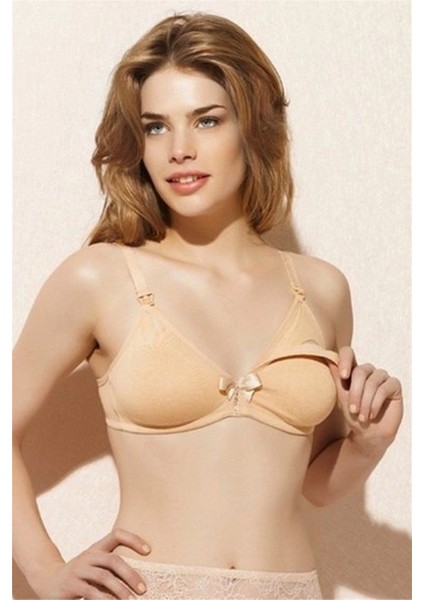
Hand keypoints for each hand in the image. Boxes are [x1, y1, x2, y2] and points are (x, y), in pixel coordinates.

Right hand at [33, 529, 150, 598]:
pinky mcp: (71, 584)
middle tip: (143, 590)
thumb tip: (138, 584)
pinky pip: (91, 592)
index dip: (134, 539)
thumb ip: (112, 571)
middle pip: (113, 560)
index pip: (117, 535)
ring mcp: (79, 569)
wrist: (48, 581)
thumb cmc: (80, 576)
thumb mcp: (96, 569)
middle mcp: (89, 555)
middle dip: (130, 575)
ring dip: (120, 590)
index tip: (149, 551)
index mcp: (97, 548)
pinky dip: (105, 599)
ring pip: (104, 576)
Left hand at [329, 346, 403, 452]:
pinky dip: (376, 404)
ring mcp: (382, 377)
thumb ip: (336, 378)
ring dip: (365, 402)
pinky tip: (371, 414)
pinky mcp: (394, 385)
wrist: (369, 434)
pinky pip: (384, 389)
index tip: (343, 376)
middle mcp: (368, 371)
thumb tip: (327, 358)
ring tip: (362, 417)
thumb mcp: (341, 397)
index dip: (345, 360)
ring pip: (372, 382)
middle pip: (360, 371)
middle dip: (355, 393)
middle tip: (353, 410)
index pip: (348, 353)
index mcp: (353, 371)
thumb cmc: (354, 415)